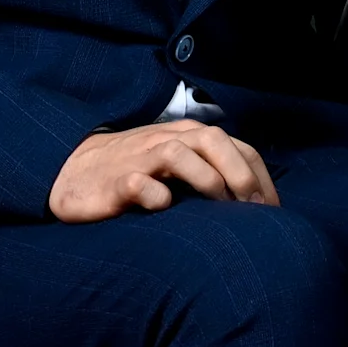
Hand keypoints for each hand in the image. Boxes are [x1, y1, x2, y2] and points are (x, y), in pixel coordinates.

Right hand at [49, 120, 280, 220]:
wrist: (75, 173)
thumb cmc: (136, 172)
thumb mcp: (178, 165)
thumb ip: (212, 170)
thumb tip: (256, 200)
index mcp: (188, 136)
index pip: (237, 146)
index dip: (260, 177)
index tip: (272, 210)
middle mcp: (167, 140)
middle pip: (213, 140)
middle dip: (240, 173)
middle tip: (254, 209)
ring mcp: (139, 159)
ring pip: (178, 153)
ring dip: (206, 178)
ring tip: (220, 206)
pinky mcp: (115, 182)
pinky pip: (138, 184)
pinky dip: (155, 194)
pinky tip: (165, 208)